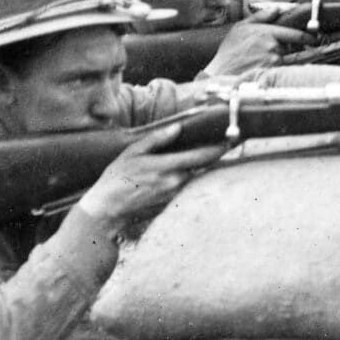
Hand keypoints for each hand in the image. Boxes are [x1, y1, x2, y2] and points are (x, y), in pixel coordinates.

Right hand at [78, 122, 227, 230]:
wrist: (106, 211)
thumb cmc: (116, 179)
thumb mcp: (133, 153)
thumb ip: (157, 139)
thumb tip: (177, 128)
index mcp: (168, 167)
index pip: (203, 156)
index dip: (219, 147)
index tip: (232, 139)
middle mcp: (176, 182)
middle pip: (203, 167)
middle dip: (215, 155)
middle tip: (226, 143)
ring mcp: (174, 195)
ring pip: (195, 177)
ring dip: (201, 167)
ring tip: (206, 154)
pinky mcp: (170, 205)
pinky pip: (184, 188)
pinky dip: (188, 178)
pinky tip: (184, 172)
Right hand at [202, 9, 313, 77]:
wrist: (221, 72)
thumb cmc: (230, 50)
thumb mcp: (241, 27)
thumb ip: (261, 17)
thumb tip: (276, 9)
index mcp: (267, 32)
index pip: (295, 34)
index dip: (306, 37)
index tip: (312, 39)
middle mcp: (272, 46)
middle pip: (291, 47)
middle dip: (290, 48)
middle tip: (280, 50)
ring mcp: (273, 61)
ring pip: (285, 58)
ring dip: (279, 58)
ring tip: (259, 60)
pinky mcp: (272, 73)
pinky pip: (279, 69)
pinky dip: (274, 68)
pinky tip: (260, 68)